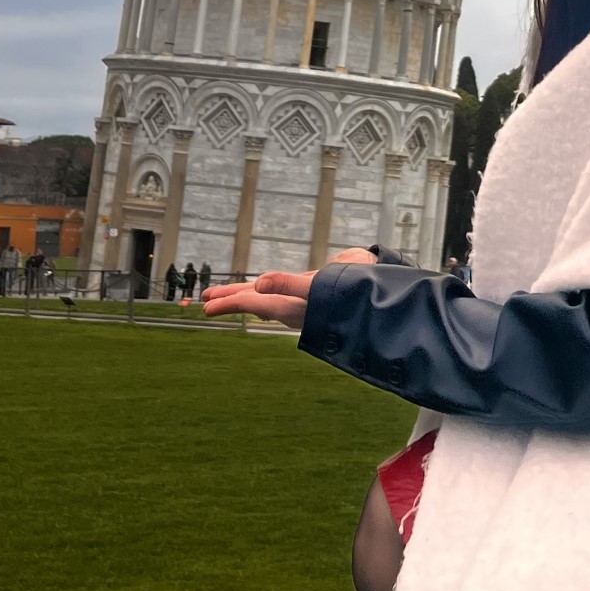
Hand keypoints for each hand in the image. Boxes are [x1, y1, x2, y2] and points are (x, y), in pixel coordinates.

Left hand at [201, 248, 376, 330]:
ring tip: (227, 294)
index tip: (206, 306)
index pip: (251, 304)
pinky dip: (268, 289)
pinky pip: (283, 291)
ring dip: (245, 295)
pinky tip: (266, 287)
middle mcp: (292, 305)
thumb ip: (287, 284)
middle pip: (253, 303)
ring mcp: (303, 298)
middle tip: (205, 301)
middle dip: (230, 300)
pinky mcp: (314, 289)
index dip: (228, 303)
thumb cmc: (350, 292)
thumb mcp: (317, 287)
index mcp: (289, 306)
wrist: (383, 293)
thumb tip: (258, 284)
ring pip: (266, 298)